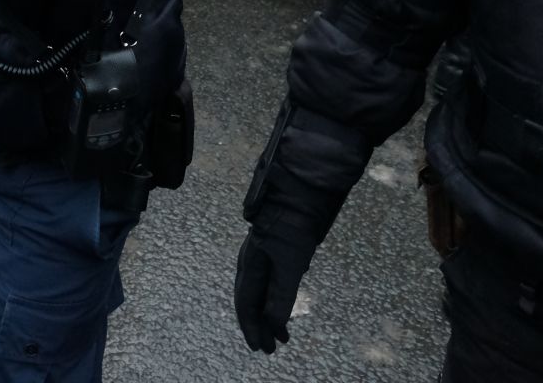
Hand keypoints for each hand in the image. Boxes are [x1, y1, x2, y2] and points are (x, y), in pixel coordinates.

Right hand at [234, 232, 309, 353]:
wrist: (296, 194)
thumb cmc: (290, 227)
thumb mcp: (289, 264)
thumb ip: (281, 295)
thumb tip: (274, 324)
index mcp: (249, 266)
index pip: (245, 304)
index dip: (251, 328)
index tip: (260, 348)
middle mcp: (251, 263)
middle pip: (251, 301)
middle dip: (260, 326)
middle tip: (271, 348)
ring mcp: (262, 257)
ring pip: (261, 293)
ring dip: (269, 315)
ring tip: (281, 334)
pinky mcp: (275, 252)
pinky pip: (270, 284)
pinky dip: (276, 300)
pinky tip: (284, 306)